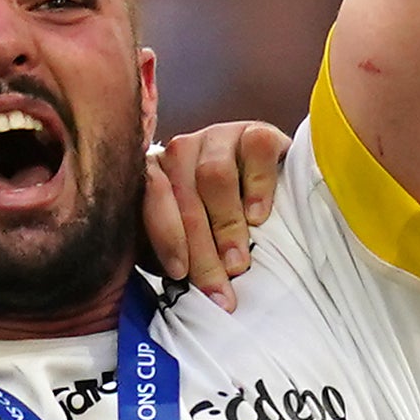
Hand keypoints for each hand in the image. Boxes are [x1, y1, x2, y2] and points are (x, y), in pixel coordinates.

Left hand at [141, 120, 290, 312]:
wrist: (267, 189)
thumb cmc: (216, 223)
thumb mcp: (185, 239)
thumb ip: (169, 249)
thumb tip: (174, 282)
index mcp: (154, 174)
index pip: (152, 202)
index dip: (166, 239)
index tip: (179, 275)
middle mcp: (181, 150)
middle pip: (185, 197)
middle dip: (201, 248)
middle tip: (218, 288)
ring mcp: (219, 137)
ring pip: (214, 175)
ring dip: (226, 223)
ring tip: (238, 262)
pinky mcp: (257, 132)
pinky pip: (255, 150)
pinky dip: (258, 185)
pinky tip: (259, 216)